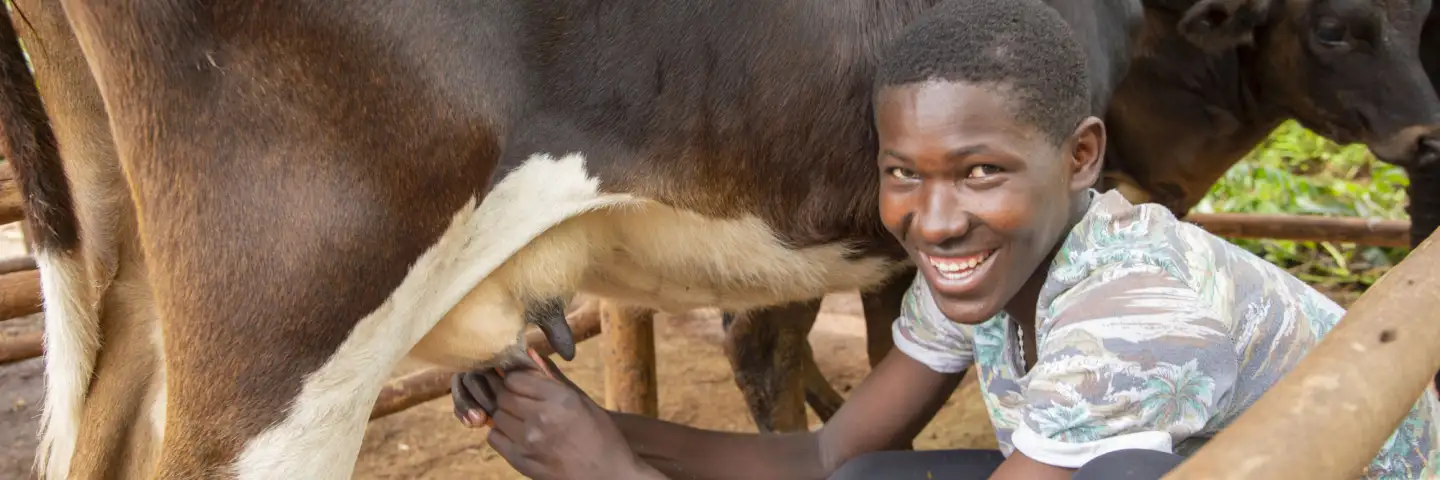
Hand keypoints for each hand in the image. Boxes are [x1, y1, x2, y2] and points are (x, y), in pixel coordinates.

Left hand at [451, 350, 651, 479]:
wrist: (608, 477)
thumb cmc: (601, 436)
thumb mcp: (582, 401)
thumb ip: (552, 377)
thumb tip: (529, 353)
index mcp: (561, 400)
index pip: (515, 378)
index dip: (516, 377)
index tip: (522, 380)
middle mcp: (542, 419)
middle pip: (502, 395)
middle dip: (507, 392)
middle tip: (520, 397)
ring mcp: (529, 442)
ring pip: (496, 415)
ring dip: (504, 412)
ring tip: (522, 416)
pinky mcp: (521, 461)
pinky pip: (494, 437)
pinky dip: (501, 431)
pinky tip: (517, 432)